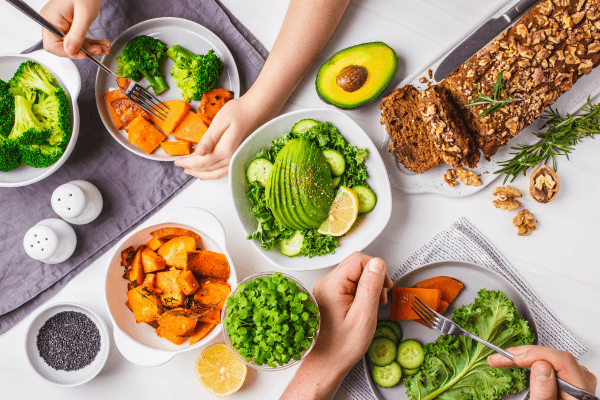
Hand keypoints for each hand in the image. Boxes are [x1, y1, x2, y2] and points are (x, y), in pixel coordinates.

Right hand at [40, 0, 108, 58]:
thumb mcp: (84, 15)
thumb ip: (77, 35)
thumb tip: (70, 51)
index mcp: (50, 20)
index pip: (53, 46)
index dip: (68, 53)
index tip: (83, 54)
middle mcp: (53, 23)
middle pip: (65, 46)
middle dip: (84, 51)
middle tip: (100, 50)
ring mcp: (61, 24)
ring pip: (74, 44)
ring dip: (91, 48)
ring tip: (104, 47)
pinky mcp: (69, 24)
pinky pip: (78, 38)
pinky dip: (91, 42)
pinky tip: (101, 44)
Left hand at [174, 93, 269, 179]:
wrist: (258, 110)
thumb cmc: (239, 111)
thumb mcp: (220, 121)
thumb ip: (209, 139)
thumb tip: (198, 153)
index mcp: (225, 149)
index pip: (201, 161)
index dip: (187, 162)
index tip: (177, 160)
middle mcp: (231, 158)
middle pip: (207, 169)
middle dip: (192, 168)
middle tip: (180, 165)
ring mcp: (236, 159)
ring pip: (216, 173)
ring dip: (202, 174)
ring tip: (191, 170)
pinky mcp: (239, 157)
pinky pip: (224, 171)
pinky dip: (213, 173)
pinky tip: (207, 172)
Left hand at [281, 252, 392, 399]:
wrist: (325, 363)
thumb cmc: (342, 347)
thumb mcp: (363, 317)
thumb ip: (371, 287)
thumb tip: (378, 263)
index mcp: (331, 285)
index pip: (359, 260)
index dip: (377, 270)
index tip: (384, 288)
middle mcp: (325, 283)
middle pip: (356, 264)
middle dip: (374, 277)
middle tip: (380, 298)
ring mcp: (326, 289)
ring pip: (354, 273)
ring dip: (368, 285)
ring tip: (373, 305)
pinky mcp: (329, 295)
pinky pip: (349, 283)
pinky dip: (361, 291)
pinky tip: (364, 307)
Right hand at [488, 346, 596, 399]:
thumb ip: (544, 393)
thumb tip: (540, 365)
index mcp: (580, 390)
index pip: (561, 360)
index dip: (535, 355)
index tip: (514, 360)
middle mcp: (581, 381)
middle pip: (552, 356)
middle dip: (523, 354)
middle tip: (498, 358)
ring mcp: (573, 378)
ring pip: (547, 358)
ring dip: (523, 357)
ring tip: (503, 360)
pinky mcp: (564, 378)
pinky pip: (546, 363)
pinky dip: (529, 362)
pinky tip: (516, 363)